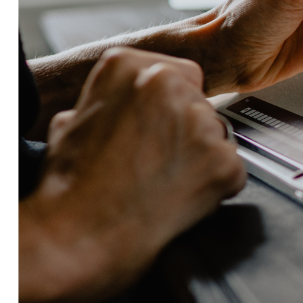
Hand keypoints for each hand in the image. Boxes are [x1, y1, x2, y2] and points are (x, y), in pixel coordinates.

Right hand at [19, 47, 245, 302]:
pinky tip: (180, 201)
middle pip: (202, 105)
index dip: (171, 109)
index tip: (156, 130)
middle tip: (158, 164)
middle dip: (187, 133)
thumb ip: (112, 100)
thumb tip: (126, 104)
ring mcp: (199, 122)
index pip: (181, 76)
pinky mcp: (223, 162)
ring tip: (163, 184)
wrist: (77, 236)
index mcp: (127, 66)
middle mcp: (167, 84)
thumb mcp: (73, 121)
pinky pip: (232, 172)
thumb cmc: (69, 187)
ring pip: (219, 136)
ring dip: (201, 159)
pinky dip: (215, 189)